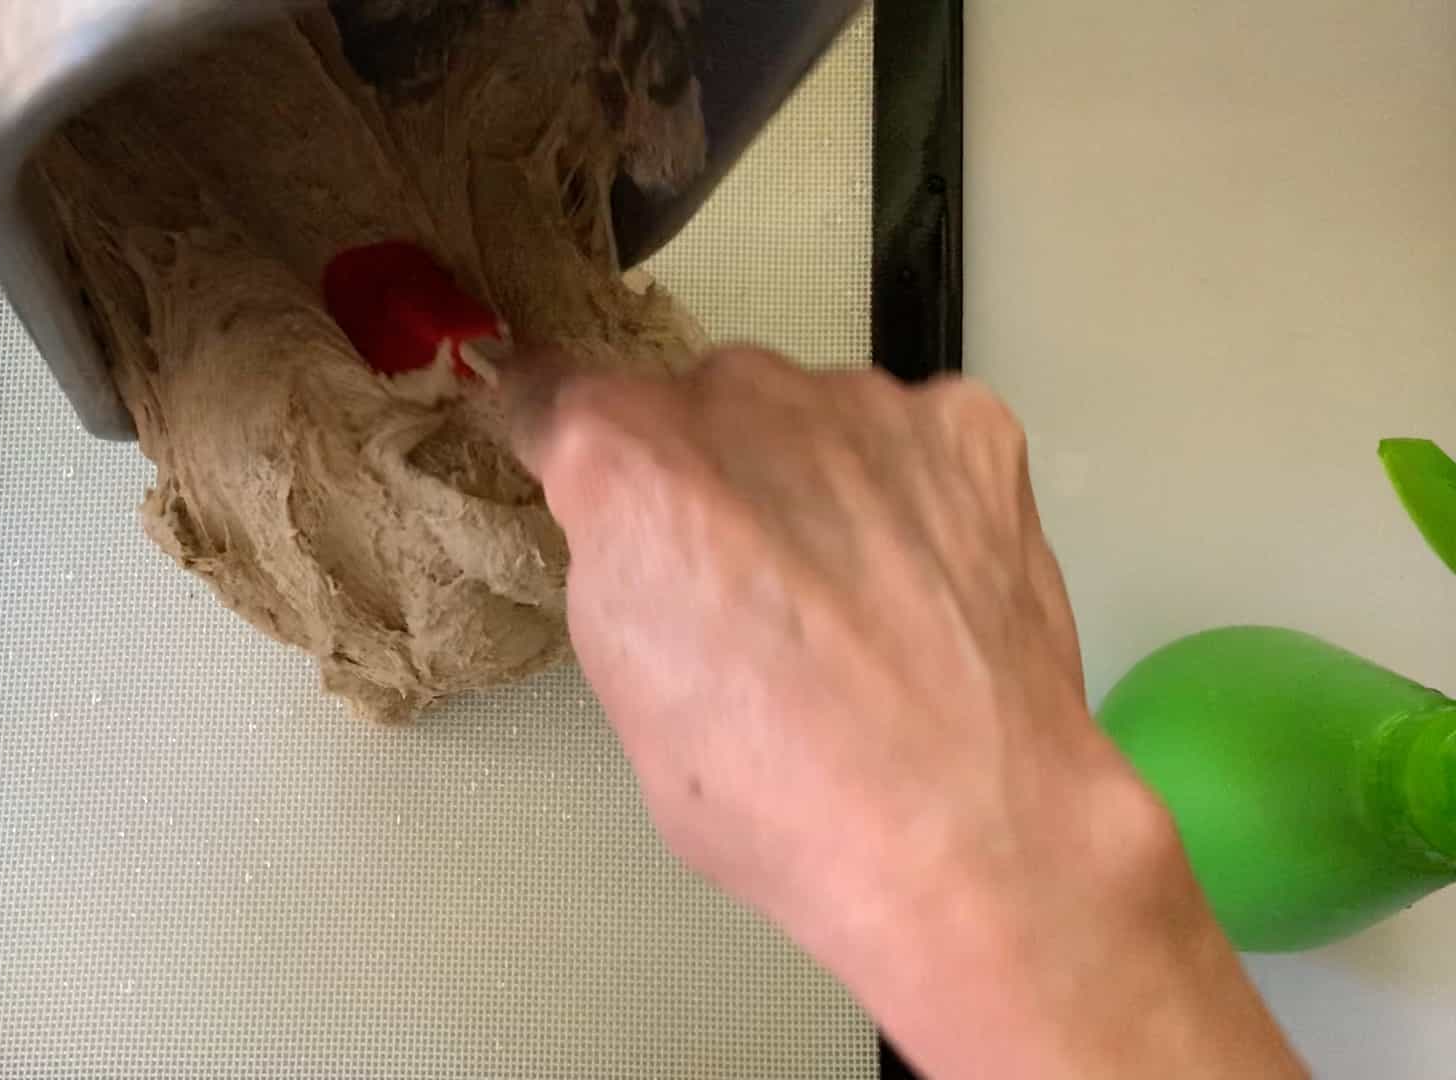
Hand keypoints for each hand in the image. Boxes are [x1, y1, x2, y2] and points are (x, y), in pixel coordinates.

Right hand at [507, 348, 1302, 1078]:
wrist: (961, 830)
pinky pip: (911, 439)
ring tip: (853, 600)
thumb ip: (621, 564)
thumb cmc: (771, 793)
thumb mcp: (626, 684)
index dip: (560, 438)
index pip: (551, 392)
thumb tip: (643, 533)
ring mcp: (862, 407)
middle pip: (697, 408)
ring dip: (812, 481)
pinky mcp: (968, 431)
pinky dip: (909, 491)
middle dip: (708, 476)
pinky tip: (922, 583)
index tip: (577, 465)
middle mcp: (738, 398)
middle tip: (746, 586)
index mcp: (627, 462)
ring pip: (809, 421)